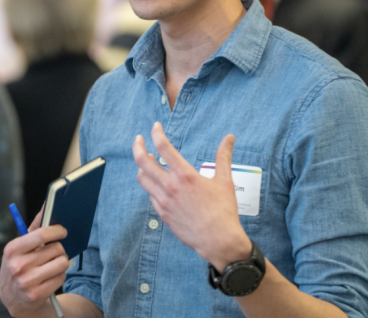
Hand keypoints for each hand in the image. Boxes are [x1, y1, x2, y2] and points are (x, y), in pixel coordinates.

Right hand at [0, 207, 69, 316]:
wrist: (12, 297)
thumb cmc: (18, 265)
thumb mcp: (19, 247)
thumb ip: (34, 227)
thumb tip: (46, 203)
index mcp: (12, 249)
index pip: (41, 234)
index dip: (57, 230)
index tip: (63, 231)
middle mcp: (18, 265)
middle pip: (56, 249)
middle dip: (60, 248)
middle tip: (55, 251)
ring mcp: (27, 282)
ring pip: (62, 263)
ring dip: (62, 262)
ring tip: (53, 263)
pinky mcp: (36, 295)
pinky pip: (61, 278)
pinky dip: (59, 275)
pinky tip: (50, 276)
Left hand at [132, 122, 250, 270]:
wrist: (218, 241)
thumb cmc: (224, 211)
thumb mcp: (225, 180)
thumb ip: (223, 156)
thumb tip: (229, 138)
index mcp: (185, 175)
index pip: (163, 147)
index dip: (156, 133)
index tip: (155, 127)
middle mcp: (170, 186)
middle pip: (142, 161)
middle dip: (138, 146)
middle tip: (139, 139)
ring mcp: (163, 201)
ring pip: (142, 178)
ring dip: (142, 166)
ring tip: (146, 160)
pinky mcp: (162, 213)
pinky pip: (150, 195)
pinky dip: (151, 185)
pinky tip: (158, 183)